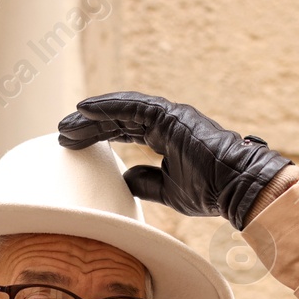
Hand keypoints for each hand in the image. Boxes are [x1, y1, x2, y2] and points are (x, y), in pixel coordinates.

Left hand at [57, 91, 292, 230]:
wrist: (235, 187)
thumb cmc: (210, 191)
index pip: (125, 131)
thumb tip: (124, 178)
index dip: (99, 135)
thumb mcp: (168, 191)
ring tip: (67, 123)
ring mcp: (169, 116)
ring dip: (92, 116)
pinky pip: (133, 107)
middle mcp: (166, 123)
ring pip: (122, 111)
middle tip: (62, 133)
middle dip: (89, 126)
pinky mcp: (170, 116)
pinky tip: (85, 109)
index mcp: (166, 137)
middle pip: (118, 120)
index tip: (74, 142)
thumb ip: (146, 182)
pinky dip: (108, 106)